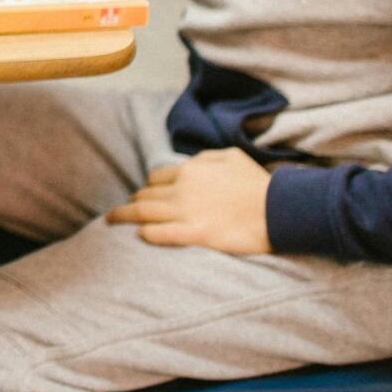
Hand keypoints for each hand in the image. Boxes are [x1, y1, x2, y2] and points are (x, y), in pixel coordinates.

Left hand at [104, 149, 271, 253]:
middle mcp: (182, 190)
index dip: (148, 186)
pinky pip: (161, 234)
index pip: (156, 177)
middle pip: (146, 195)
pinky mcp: (196, 234)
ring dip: (125, 216)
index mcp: (190, 170)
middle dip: (132, 202)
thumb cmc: (258, 183)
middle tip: (122, 210)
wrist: (279, 209)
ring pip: (144, 213)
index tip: (143, 194)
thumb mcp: (231, 156)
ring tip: (112, 220)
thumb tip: (190, 163)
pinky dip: (146, 234)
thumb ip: (205, 158)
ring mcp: (187, 213)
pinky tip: (140, 235)